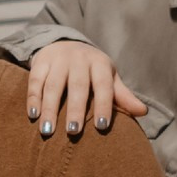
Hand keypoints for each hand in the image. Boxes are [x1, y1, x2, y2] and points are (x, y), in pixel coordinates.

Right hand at [26, 41, 145, 139]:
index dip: (104, 105)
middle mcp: (79, 58)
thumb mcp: (108, 78)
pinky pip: (35, 80)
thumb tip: (143, 112)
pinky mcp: (40, 61)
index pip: (103, 85)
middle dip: (75, 109)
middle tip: (73, 132)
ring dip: (50, 108)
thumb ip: (122, 96)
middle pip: (77, 85)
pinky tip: (34, 116)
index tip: (102, 127)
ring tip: (48, 131)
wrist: (65, 44)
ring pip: (53, 85)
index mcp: (100, 63)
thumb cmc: (91, 70)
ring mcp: (58, 59)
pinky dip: (33, 98)